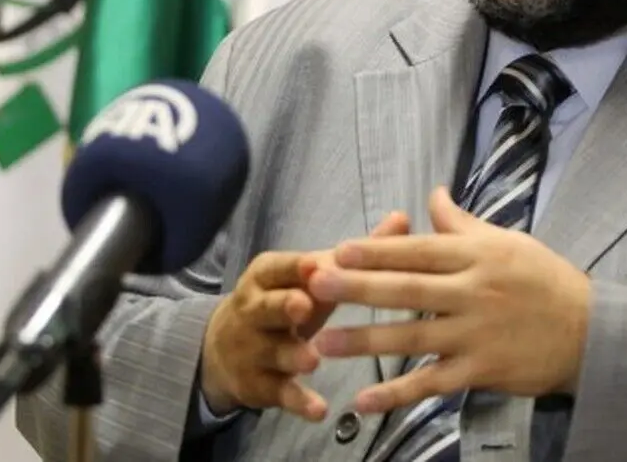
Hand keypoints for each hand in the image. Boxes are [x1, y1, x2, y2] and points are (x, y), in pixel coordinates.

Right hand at [199, 211, 410, 420]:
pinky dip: (298, 400)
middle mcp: (254, 309)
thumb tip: (403, 218)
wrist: (224, 350)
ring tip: (313, 359)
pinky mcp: (259, 384)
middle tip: (304, 306)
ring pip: (273, 350)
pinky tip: (319, 409)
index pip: (281, 268)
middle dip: (284, 305)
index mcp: (267, 276)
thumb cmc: (284, 301)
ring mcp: (254, 349)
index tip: (320, 265)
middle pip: (268, 306)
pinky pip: (280, 392)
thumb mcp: (313, 277)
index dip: (299, 268)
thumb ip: (356, 253)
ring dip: (293, 354)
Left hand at [306, 187, 590, 413]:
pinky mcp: (481, 371)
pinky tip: (364, 400)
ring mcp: (475, 334)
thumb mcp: (508, 241)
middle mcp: (473, 292)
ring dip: (365, 341)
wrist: (591, 331)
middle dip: (359, 287)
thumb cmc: (545, 280)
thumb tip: (433, 193)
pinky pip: (432, 384)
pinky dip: (397, 393)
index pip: (418, 250)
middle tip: (318, 285)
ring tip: (324, 342)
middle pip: (407, 289)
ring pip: (412, 337)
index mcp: (477, 256)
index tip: (339, 248)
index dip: (377, 249)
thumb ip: (463, 224)